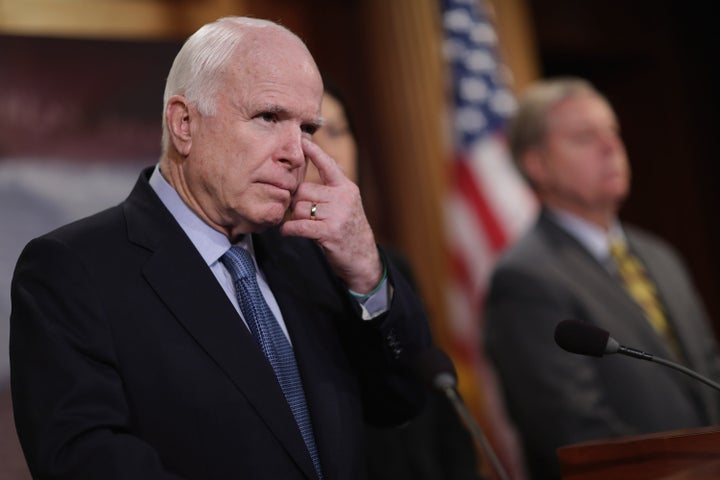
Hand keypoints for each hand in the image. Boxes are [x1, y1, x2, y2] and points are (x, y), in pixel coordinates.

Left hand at [281, 138, 382, 292]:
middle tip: (300, 214)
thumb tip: (325, 170)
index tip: (302, 140)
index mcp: (346, 188)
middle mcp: (343, 198)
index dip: (314, 152)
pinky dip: (289, 230)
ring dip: (294, 218)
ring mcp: (337, 215)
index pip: (328, 165)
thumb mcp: (348, 205)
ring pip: (299, 208)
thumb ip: (335, 188)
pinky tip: (287, 232)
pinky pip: (299, 225)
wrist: (362, 259)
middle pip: (304, 190)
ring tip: (301, 225)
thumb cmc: (350, 231)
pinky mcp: (329, 232)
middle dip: (297, 203)